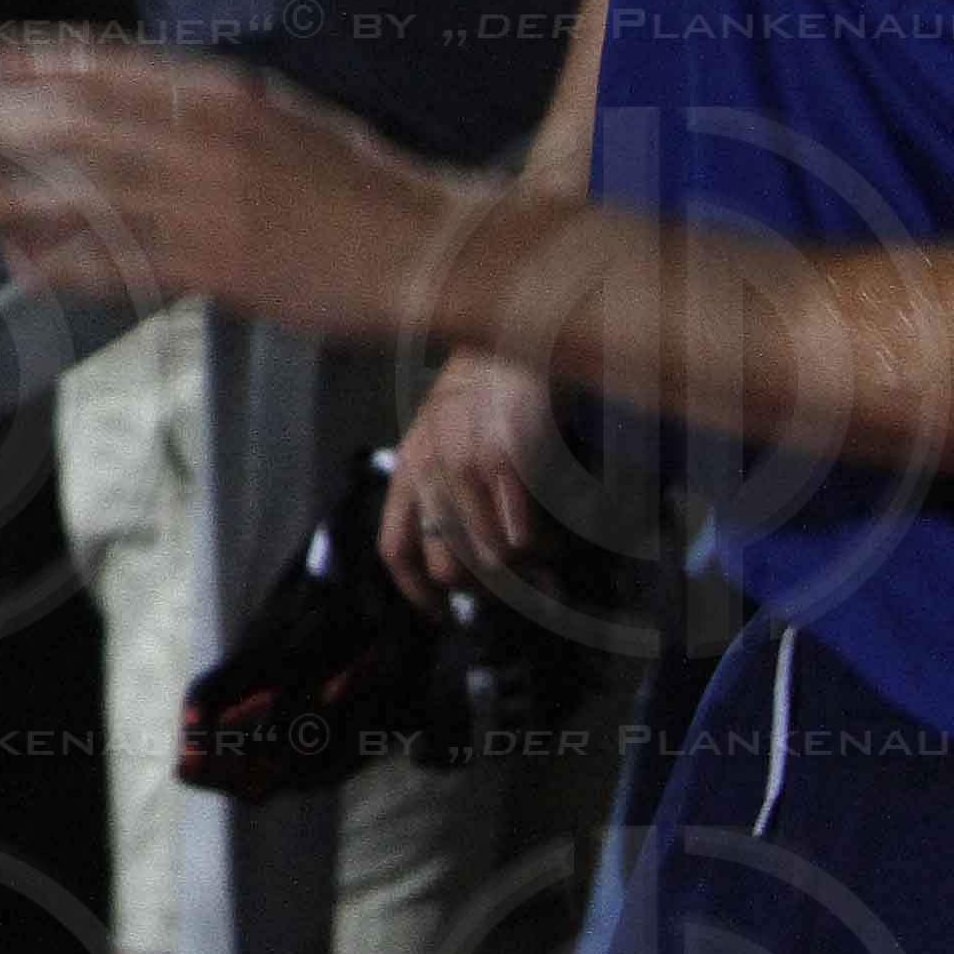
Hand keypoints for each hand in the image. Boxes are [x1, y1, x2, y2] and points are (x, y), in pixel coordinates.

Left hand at [0, 42, 465, 343]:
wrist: (425, 245)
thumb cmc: (359, 185)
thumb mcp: (279, 118)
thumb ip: (203, 112)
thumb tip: (130, 107)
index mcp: (219, 93)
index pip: (104, 66)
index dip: (31, 62)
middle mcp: (201, 137)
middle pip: (74, 122)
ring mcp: (204, 202)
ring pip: (83, 194)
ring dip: (11, 195)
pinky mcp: (214, 266)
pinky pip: (119, 264)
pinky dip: (66, 265)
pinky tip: (22, 268)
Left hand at [381, 349, 557, 613]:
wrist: (517, 338)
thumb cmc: (487, 393)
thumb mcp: (444, 436)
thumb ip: (443, 489)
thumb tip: (470, 558)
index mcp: (409, 467)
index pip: (395, 548)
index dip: (416, 593)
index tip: (441, 615)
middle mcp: (431, 471)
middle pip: (450, 566)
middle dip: (490, 591)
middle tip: (524, 589)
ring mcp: (469, 467)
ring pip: (493, 560)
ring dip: (527, 572)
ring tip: (549, 564)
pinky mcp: (510, 462)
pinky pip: (526, 536)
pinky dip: (546, 548)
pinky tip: (557, 535)